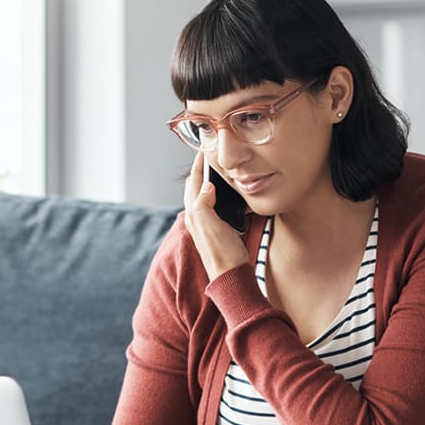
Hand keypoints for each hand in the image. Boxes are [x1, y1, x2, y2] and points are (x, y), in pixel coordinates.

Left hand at [184, 152, 248, 281]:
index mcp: (194, 213)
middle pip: (197, 186)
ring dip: (212, 181)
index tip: (205, 147)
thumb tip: (207, 186)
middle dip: (203, 169)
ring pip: (207, 195)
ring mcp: (207, 224)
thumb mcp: (210, 225)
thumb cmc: (222, 253)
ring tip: (220, 169)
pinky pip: (217, 205)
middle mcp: (197, 217)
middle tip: (212, 154)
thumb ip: (203, 203)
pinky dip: (222, 195)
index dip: (198, 163)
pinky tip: (230, 193)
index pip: (193, 181)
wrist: (231, 276)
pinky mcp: (217, 230)